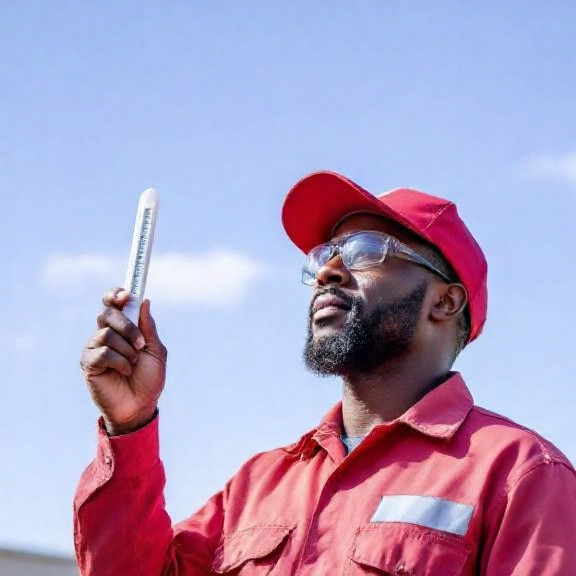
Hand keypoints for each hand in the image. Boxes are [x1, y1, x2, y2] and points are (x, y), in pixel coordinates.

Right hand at [80, 288, 166, 434]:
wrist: (141, 406)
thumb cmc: (149, 378)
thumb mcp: (155, 350)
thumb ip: (148, 327)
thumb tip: (144, 300)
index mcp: (122, 327)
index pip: (112, 302)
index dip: (116, 294)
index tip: (127, 295)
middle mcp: (105, 333)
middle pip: (107, 313)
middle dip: (127, 326)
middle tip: (140, 344)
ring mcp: (95, 348)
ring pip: (107, 333)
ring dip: (127, 350)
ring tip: (133, 363)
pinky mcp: (88, 363)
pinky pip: (102, 352)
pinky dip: (119, 361)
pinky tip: (124, 371)